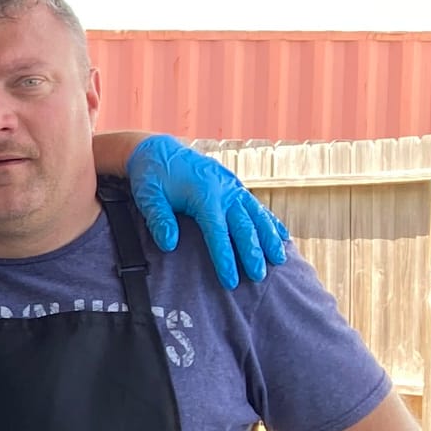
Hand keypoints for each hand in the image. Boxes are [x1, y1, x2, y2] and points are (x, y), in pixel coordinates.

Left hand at [127, 135, 288, 289]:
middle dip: (253, 252)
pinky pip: (256, 206)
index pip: (218, 231)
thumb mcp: (148, 196)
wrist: (158, 150)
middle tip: (259, 277)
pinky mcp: (234, 186)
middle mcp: (224, 189)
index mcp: (204, 193)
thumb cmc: (151, 176)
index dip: (225, 257)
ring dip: (269, 237)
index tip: (231, 281)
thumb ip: (159, 219)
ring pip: (257, 214)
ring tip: (279, 259)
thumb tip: (169, 245)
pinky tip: (283, 236)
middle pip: (244, 225)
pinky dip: (270, 221)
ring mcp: (232, 186)